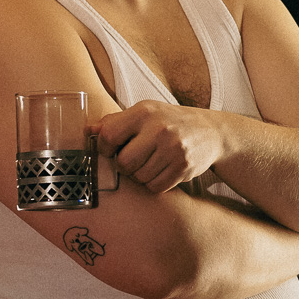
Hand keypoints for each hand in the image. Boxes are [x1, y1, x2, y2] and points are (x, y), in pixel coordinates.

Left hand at [93, 102, 226, 194]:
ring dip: (140, 175)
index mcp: (144, 112)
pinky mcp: (184, 167)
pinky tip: (161, 170)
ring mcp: (174, 149)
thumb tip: (88, 131)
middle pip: (124, 163)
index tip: (112, 149)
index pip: (109, 136)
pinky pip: (156, 186)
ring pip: (139, 177)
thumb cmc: (169, 121)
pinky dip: (154, 183)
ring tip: (150, 163)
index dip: (105, 148)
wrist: (210, 131)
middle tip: (133, 159)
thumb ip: (114, 122)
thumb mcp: (144, 112)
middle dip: (124, 166)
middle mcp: (159, 129)